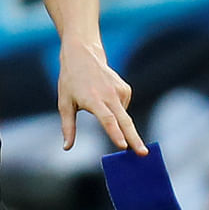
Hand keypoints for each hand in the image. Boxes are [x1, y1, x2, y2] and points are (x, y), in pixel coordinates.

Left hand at [58, 38, 146, 154]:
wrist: (83, 55)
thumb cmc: (70, 81)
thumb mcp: (64, 103)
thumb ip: (68, 127)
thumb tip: (66, 147)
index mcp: (93, 100)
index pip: (107, 119)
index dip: (115, 133)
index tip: (123, 146)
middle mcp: (109, 95)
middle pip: (124, 121)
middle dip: (134, 139)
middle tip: (144, 154)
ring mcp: (119, 91)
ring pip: (123, 117)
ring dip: (115, 121)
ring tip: (95, 102)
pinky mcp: (126, 89)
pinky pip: (123, 108)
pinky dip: (115, 110)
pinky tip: (104, 98)